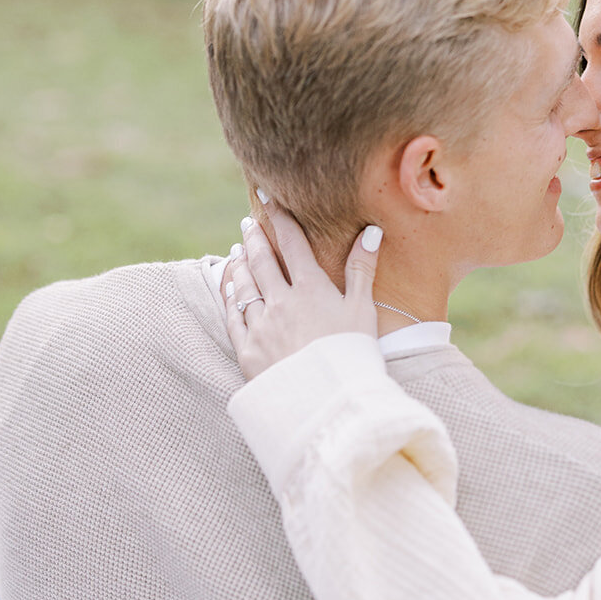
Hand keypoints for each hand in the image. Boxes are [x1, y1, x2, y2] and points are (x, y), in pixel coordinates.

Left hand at [223, 201, 379, 380]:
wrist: (328, 402)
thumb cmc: (353, 354)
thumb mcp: (363, 310)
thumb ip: (362, 269)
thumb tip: (372, 232)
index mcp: (310, 288)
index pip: (292, 243)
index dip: (280, 217)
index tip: (268, 197)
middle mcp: (280, 301)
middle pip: (261, 260)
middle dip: (254, 238)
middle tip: (248, 224)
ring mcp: (261, 326)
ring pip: (243, 285)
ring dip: (239, 265)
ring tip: (237, 252)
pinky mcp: (247, 351)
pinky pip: (232, 315)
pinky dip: (229, 296)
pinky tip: (229, 286)